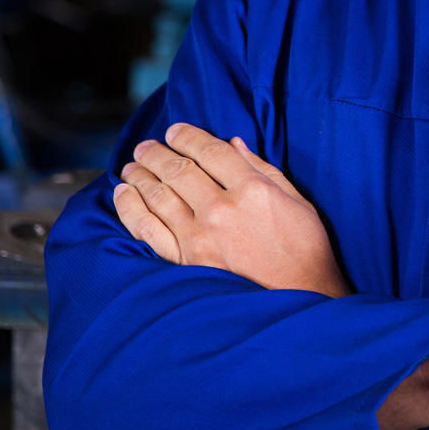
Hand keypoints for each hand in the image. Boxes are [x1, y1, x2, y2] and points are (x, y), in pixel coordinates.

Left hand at [114, 122, 351, 298]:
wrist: (299, 299)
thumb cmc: (304, 249)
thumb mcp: (296, 201)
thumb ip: (263, 170)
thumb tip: (233, 145)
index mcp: (252, 189)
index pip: (210, 151)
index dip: (188, 136)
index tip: (175, 130)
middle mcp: (221, 210)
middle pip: (179, 169)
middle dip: (157, 153)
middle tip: (146, 146)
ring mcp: (199, 237)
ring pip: (158, 195)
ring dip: (140, 175)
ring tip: (131, 166)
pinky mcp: (185, 262)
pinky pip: (148, 229)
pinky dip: (131, 208)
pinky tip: (124, 194)